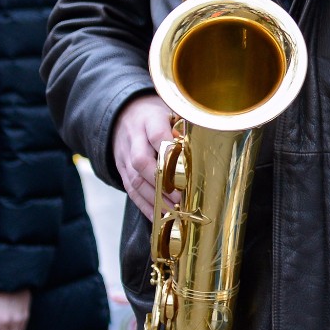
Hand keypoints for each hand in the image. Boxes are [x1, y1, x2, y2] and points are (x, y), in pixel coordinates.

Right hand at [113, 92, 176, 220]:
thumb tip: (208, 139)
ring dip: (154, 199)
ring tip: (173, 212)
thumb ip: (186, 125)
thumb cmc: (156, 116)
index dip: (169, 151)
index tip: (184, 166)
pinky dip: (145, 206)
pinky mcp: (121, 171)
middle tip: (180, 196)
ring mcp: (124, 156)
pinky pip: (130, 191)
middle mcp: (134, 138)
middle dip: (161, 181)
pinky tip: (159, 218)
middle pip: (141, 161)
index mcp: (149, 119)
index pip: (157, 134)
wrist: (123, 116)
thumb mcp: (171, 111)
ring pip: (135, 180)